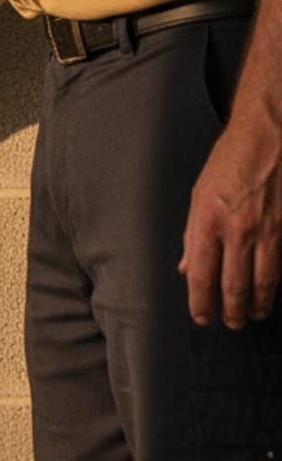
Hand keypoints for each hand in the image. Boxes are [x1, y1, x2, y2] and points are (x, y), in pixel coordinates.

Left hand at [179, 111, 281, 328]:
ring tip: (254, 315)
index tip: (202, 317)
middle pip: (235, 285)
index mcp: (207, 222)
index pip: (201, 276)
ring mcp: (268, 229)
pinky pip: (280, 263)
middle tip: (231, 324)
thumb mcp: (199, 195)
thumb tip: (188, 267)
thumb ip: (193, 234)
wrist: (268, 136)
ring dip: (258, 303)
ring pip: (264, 280)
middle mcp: (238, 230)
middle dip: (232, 311)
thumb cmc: (230, 161)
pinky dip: (275, 281)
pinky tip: (271, 290)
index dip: (201, 303)